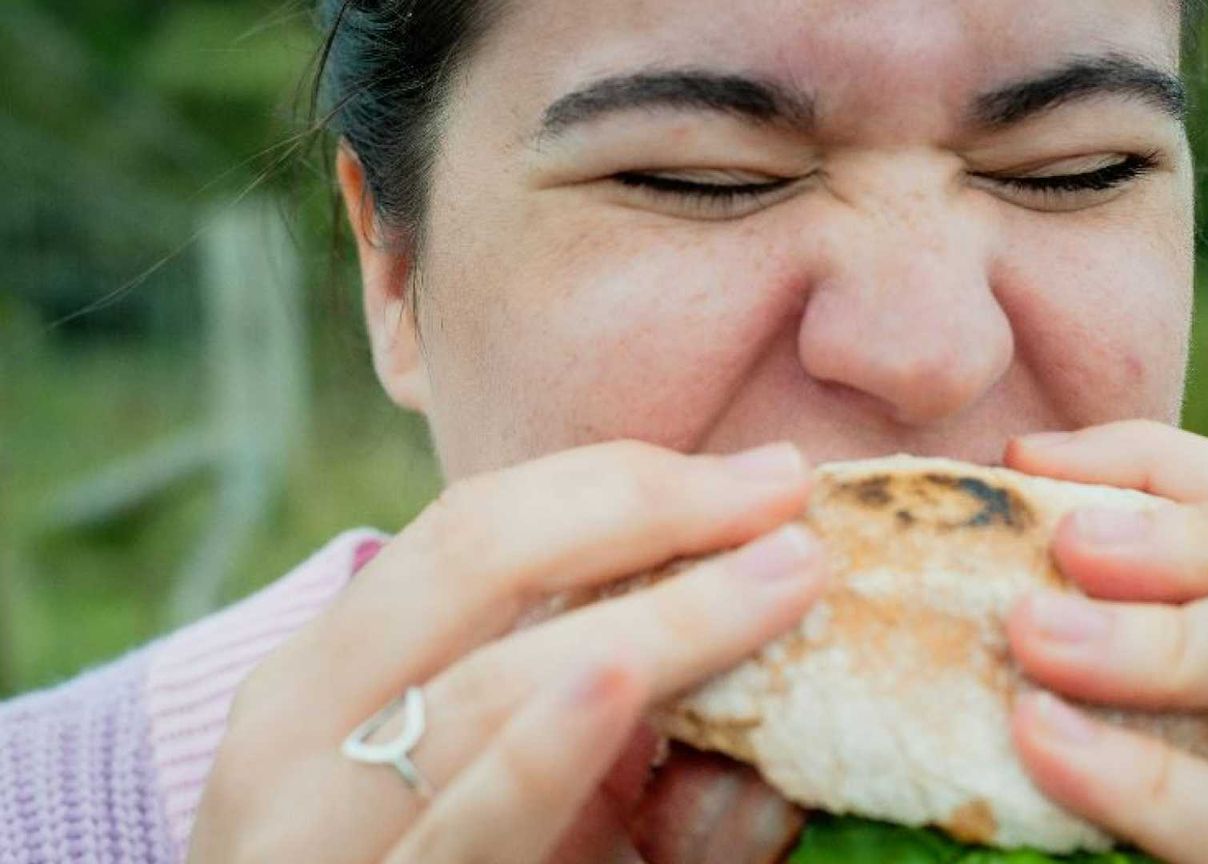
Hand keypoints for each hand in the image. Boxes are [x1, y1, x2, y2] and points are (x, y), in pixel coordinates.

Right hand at [186, 440, 822, 863]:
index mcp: (321, 679)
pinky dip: (543, 754)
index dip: (618, 480)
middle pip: (473, 564)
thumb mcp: (485, 772)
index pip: (469, 530)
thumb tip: (747, 596)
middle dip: (643, 509)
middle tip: (785, 492)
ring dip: (659, 622)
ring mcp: (321, 834)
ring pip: (485, 691)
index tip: (758, 475)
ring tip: (781, 576)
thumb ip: (579, 685)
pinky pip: (472, 827)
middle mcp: (292, 740)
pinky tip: (615, 683)